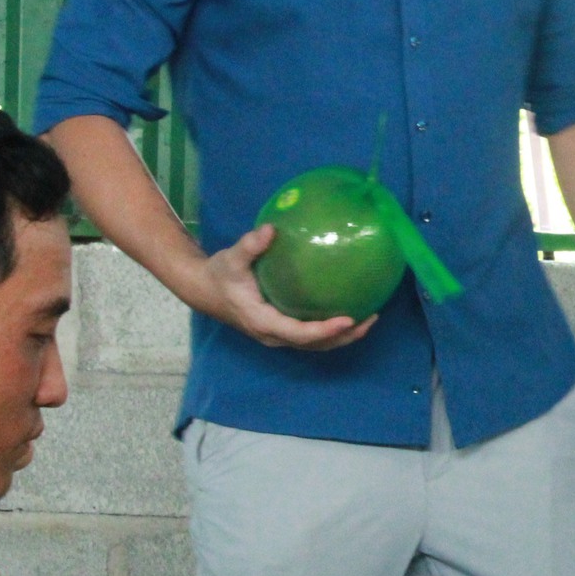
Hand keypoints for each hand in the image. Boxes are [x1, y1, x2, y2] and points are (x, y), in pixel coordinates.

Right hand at [196, 224, 374, 350]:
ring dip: (342, 337)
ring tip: (369, 319)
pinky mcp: (282, 330)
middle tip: (370, 319)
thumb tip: (271, 230)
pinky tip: (349, 312)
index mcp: (263, 321)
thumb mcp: (231, 258)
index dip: (324, 330)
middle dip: (343, 336)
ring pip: (315, 345)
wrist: (205, 290)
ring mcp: (278, 335)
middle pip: (314, 345)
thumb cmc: (220, 275)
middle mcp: (273, 335)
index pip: (299, 333)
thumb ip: (250, 245)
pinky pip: (311, 336)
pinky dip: (332, 330)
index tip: (347, 319)